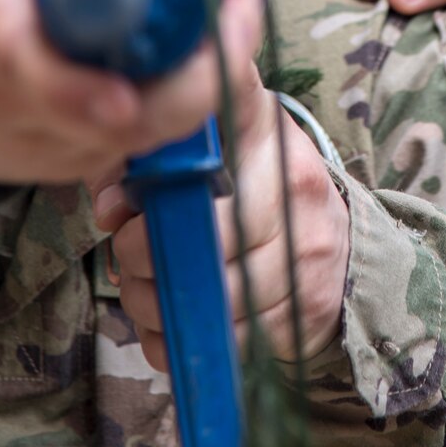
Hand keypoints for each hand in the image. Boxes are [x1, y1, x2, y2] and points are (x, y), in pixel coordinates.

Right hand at [0, 0, 259, 189]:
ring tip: (229, 16)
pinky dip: (175, 101)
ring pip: (138, 137)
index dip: (76, 91)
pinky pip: (140, 144)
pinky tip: (190, 50)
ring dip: (195, 81)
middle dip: (184, 80)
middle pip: (106, 119)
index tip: (127, 95)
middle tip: (239, 11)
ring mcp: (38, 144)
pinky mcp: (71, 169)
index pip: (21, 69)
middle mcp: (0, 98)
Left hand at [98, 55, 351, 367]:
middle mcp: (295, 185)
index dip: (173, 142)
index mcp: (266, 131)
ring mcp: (307, 251)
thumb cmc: (252, 188)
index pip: (228, 103)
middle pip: (204, 232)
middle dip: (144, 256)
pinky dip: (185, 342)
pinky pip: (229, 343)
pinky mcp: (308, 309)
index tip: (138, 177)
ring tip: (147, 292)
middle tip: (127, 257)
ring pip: (214, 297)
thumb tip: (111, 209)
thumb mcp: (212, 150)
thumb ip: (147, 162)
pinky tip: (174, 323)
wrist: (335, 239)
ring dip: (159, 305)